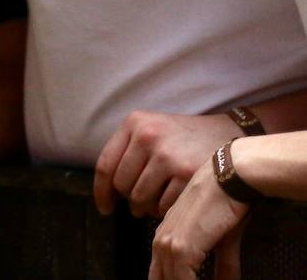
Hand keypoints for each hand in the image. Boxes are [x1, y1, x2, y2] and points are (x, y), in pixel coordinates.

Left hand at [94, 110, 242, 216]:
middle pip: (122, 185)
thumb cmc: (186, 138)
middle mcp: (148, 136)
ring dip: (147, 208)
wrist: (232, 134)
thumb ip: (128, 151)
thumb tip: (107, 191)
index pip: (105, 165)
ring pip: (140, 199)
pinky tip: (175, 202)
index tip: (105, 208)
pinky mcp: (187, 174)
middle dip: (130, 200)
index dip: (101, 192)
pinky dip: (166, 210)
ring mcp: (167, 155)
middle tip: (141, 203)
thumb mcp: (153, 129)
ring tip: (158, 201)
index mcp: (134, 123)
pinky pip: (163, 206)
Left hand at [149, 155, 249, 279]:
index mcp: (165, 238)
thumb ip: (222, 265)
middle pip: (160, 278)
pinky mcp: (182, 245)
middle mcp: (162, 241)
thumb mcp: (224, 241)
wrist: (229, 178)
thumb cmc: (227, 204)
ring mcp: (170, 243)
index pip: (160, 274)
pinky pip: (182, 278)